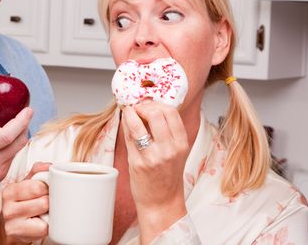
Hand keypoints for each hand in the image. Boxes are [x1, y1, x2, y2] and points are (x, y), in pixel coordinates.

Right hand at [0, 86, 31, 201]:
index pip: (6, 136)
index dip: (21, 122)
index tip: (28, 110)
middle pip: (19, 142)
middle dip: (25, 125)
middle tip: (25, 112)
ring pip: (18, 150)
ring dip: (19, 135)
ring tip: (16, 122)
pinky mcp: (1, 177)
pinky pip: (12, 157)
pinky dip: (12, 146)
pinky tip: (6, 138)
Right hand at [0, 162, 50, 242]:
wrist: (12, 227)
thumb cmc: (22, 204)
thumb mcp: (27, 184)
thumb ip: (38, 171)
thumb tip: (48, 166)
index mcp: (10, 191)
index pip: (37, 186)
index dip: (47, 188)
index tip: (46, 190)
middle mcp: (7, 207)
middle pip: (43, 201)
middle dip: (49, 200)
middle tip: (45, 202)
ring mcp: (11, 223)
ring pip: (44, 213)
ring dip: (49, 213)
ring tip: (42, 212)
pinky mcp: (18, 234)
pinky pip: (44, 228)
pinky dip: (47, 226)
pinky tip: (40, 223)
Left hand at [121, 101, 188, 215]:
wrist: (162, 202)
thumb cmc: (167, 176)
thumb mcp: (175, 152)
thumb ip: (167, 131)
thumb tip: (149, 107)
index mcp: (181, 144)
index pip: (171, 112)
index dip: (157, 104)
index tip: (149, 104)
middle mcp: (170, 150)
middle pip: (156, 114)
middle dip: (143, 106)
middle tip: (137, 108)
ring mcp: (153, 157)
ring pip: (138, 123)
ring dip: (130, 113)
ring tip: (129, 113)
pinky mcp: (137, 163)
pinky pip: (128, 137)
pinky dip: (125, 126)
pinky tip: (126, 124)